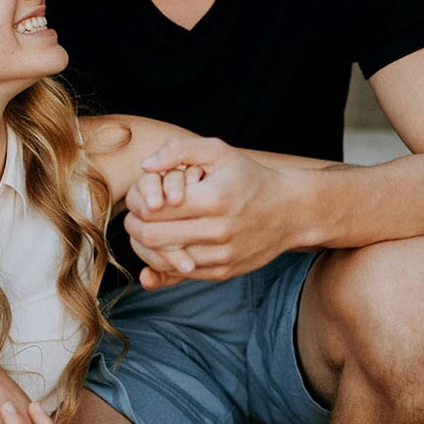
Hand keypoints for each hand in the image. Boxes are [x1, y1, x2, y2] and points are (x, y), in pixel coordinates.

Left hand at [124, 135, 302, 288]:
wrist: (290, 211)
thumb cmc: (248, 177)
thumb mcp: (218, 151)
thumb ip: (178, 149)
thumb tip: (145, 167)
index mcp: (213, 199)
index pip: (152, 209)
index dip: (135, 203)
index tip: (137, 197)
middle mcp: (218, 231)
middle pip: (152, 237)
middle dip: (134, 226)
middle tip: (134, 216)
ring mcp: (221, 255)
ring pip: (163, 260)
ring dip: (145, 247)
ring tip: (146, 230)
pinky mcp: (223, 272)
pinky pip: (180, 274)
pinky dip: (165, 262)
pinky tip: (163, 246)